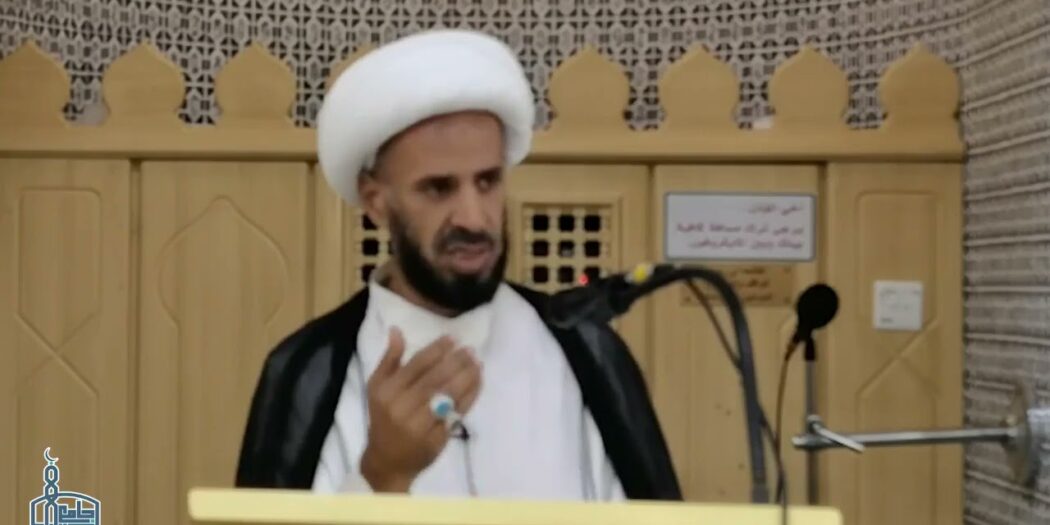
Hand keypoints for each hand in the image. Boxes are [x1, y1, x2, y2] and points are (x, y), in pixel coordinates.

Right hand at [360, 327, 481, 491]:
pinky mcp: (436, 438)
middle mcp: (402, 408)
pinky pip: (457, 413)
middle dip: (455, 362)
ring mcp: (420, 425)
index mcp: (387, 392)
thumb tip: (397, 330)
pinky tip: (478, 382)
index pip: (416, 366)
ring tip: (478, 363)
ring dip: (467, 377)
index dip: (436, 350)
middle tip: (470, 350)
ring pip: (448, 396)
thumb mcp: (377, 387)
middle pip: (435, 380)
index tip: (453, 339)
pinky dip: (470, 396)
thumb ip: (389, 360)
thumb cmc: (383, 418)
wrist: (388, 461)